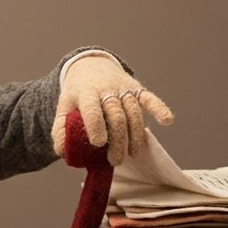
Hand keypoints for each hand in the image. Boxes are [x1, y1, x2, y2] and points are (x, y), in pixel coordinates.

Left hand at [53, 55, 172, 165]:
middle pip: (116, 115)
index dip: (95, 125)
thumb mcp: (63, 108)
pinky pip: (149, 98)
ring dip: (135, 134)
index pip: (92, 108)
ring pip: (133, 111)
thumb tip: (62, 151)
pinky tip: (167, 121)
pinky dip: (159, 107)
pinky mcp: (137, 88)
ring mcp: (123, 88)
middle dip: (117, 139)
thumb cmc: (77, 95)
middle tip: (115, 160)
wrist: (90, 67)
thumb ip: (60, 130)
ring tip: (133, 154)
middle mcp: (106, 88)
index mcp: (85, 93)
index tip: (98, 143)